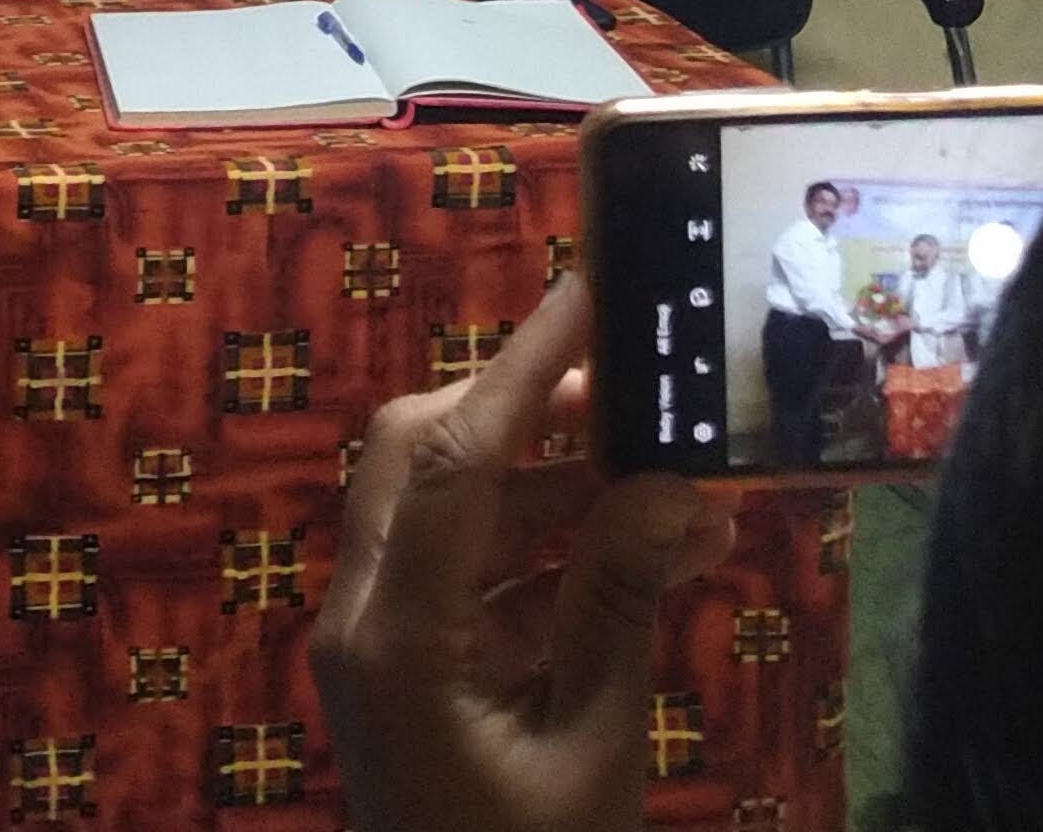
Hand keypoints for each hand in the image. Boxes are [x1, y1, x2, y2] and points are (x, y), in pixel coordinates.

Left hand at [311, 271, 737, 831]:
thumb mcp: (594, 750)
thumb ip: (620, 607)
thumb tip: (669, 483)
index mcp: (397, 639)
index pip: (452, 461)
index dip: (522, 367)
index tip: (587, 293)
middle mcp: (366, 621)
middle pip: (428, 461)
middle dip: (531, 410)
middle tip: (634, 388)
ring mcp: (379, 646)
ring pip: (453, 516)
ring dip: (556, 490)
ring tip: (676, 488)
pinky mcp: (407, 673)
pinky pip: (469, 578)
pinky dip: (548, 556)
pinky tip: (647, 557)